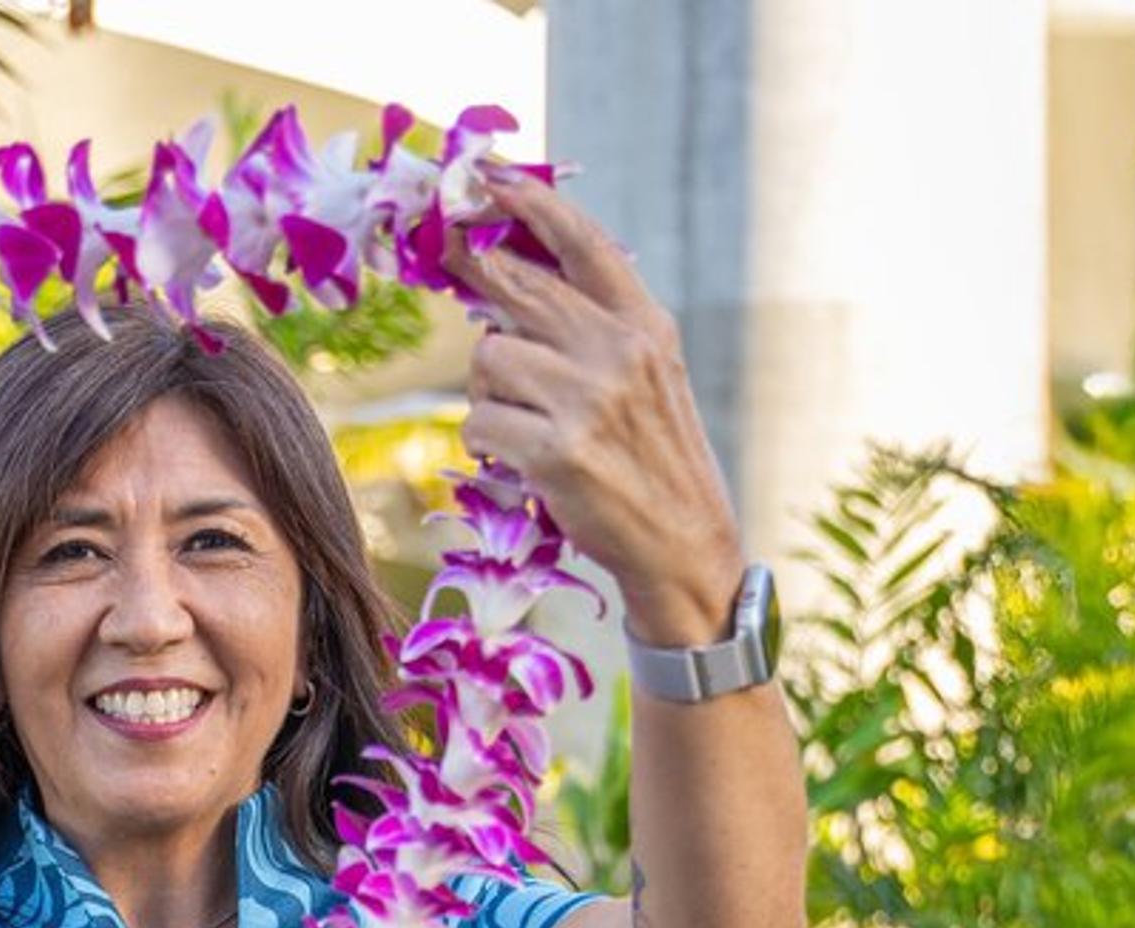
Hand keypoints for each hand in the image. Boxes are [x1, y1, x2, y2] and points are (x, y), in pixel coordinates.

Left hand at [445, 175, 745, 646]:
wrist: (684, 546)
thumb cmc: (651, 461)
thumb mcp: (647, 377)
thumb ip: (593, 327)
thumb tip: (507, 280)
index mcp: (645, 326)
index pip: (583, 242)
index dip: (529, 200)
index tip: (484, 175)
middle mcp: (620, 351)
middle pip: (517, 289)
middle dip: (477, 283)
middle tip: (451, 270)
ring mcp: (589, 399)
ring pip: (488, 358)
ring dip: (490, 393)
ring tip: (527, 426)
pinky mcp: (557, 449)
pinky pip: (479, 421)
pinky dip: (487, 444)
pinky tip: (522, 462)